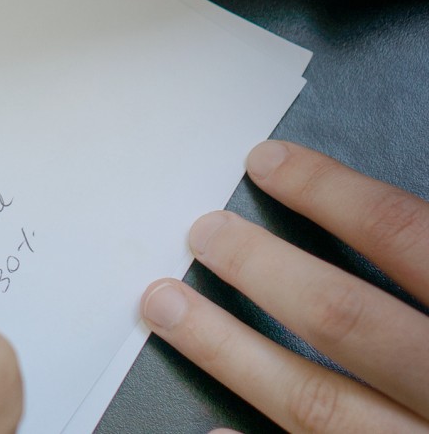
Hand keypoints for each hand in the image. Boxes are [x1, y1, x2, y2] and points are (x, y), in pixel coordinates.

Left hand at [140, 141, 428, 430]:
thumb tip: (368, 209)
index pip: (400, 234)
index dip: (331, 193)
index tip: (266, 161)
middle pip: (344, 317)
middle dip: (261, 268)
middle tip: (201, 232)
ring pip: (315, 402)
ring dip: (228, 351)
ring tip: (167, 308)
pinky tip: (208, 428)